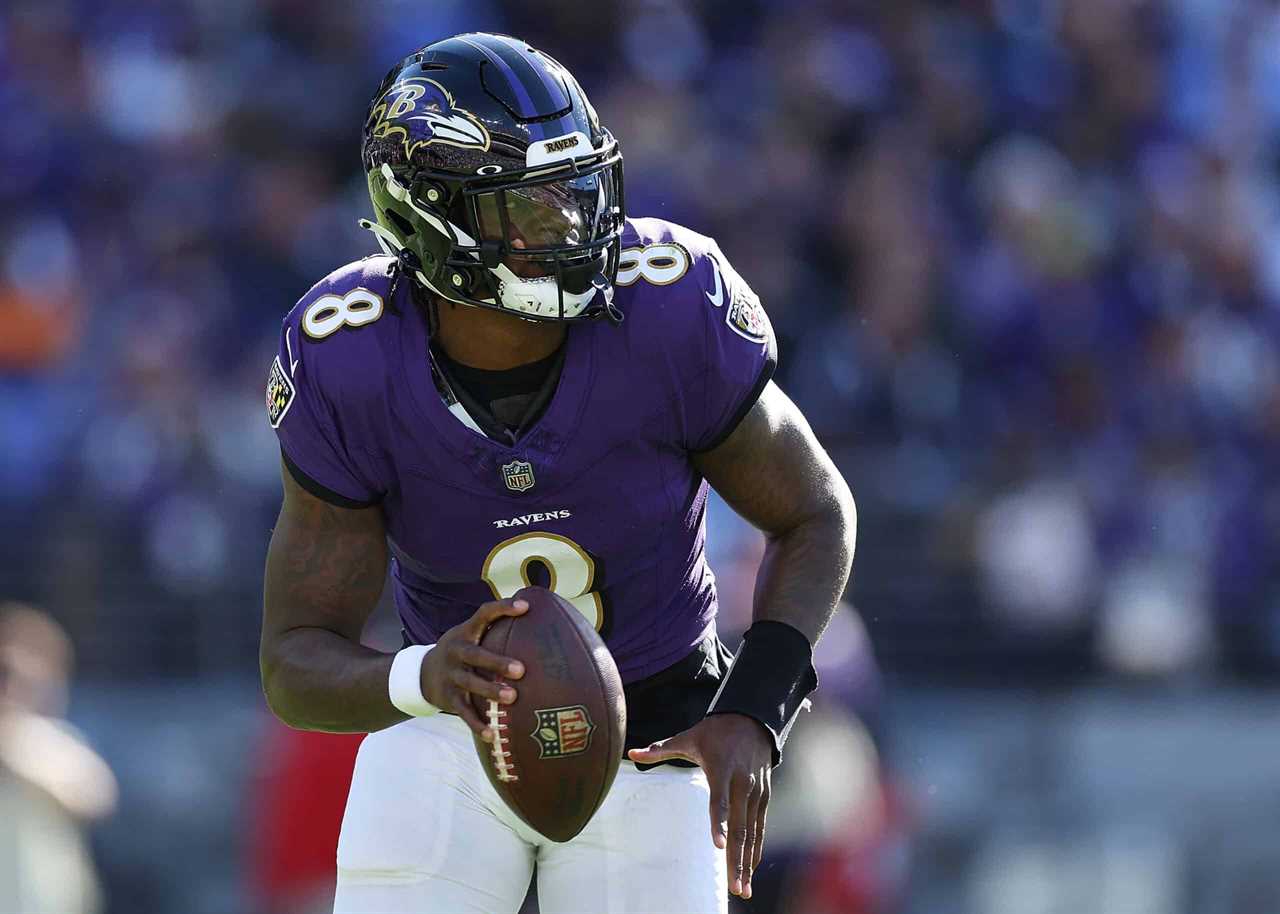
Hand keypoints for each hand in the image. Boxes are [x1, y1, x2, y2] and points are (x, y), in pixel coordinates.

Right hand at [420, 598, 527, 742]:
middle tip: (521, 670)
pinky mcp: (449, 698)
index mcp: (465, 633)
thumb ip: (494, 627)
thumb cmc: (460, 652)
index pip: (484, 614)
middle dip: (497, 662)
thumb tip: (532, 611)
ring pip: (471, 684)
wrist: (421, 674)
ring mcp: (451, 676)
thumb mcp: (469, 634)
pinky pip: (464, 712)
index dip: (502, 609)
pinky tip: (493, 735)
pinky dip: (477, 724)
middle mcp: (456, 652)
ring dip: (490, 691)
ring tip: (512, 698)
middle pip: (476, 656)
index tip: (525, 607)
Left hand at [627, 714, 772, 899]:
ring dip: (748, 862)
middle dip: (737, 859)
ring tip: (743, 888)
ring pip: (752, 833)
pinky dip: (756, 849)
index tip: (718, 846)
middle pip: (740, 827)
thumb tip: (631, 753)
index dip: (719, 823)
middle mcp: (742, 783)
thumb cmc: (715, 732)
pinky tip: (750, 870)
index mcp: (721, 769)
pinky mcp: (764, 797)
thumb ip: (661, 749)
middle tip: (735, 887)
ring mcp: (755, 792)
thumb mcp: (688, 738)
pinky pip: (761, 828)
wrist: (752, 720)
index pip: (719, 800)